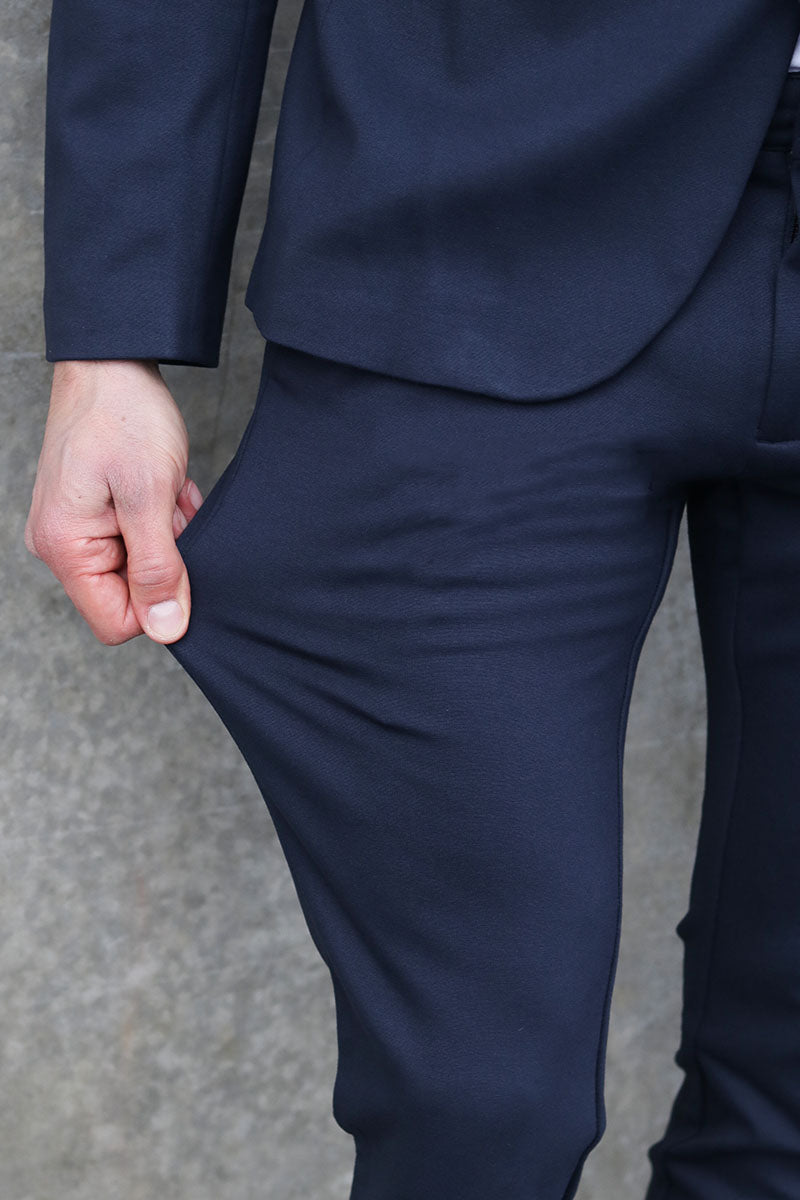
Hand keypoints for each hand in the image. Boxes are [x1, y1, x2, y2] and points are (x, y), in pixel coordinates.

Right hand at [24, 359, 203, 645]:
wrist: (113, 360)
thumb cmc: (124, 417)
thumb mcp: (150, 497)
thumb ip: (158, 567)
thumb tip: (165, 628)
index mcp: (66, 548)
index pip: (116, 622)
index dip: (158, 603)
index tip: (180, 560)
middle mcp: (63, 545)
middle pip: (130, 594)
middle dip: (167, 560)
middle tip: (172, 513)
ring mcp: (78, 528)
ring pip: (142, 564)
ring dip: (168, 535)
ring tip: (169, 494)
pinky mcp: (96, 513)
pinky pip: (141, 539)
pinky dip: (164, 519)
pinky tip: (168, 488)